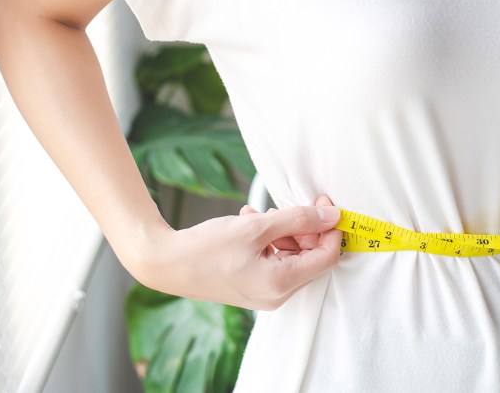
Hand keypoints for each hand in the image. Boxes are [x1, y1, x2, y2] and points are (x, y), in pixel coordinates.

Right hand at [133, 194, 341, 310]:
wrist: (167, 263)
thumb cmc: (208, 247)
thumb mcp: (257, 226)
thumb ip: (298, 219)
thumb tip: (332, 215)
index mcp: (281, 284)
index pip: (327, 258)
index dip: (331, 229)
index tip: (324, 204)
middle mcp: (277, 296)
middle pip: (311, 259)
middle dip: (305, 230)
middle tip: (287, 208)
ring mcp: (265, 294)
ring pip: (293, 258)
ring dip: (285, 232)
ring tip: (260, 215)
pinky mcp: (254, 288)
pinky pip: (276, 261)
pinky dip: (270, 241)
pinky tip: (250, 223)